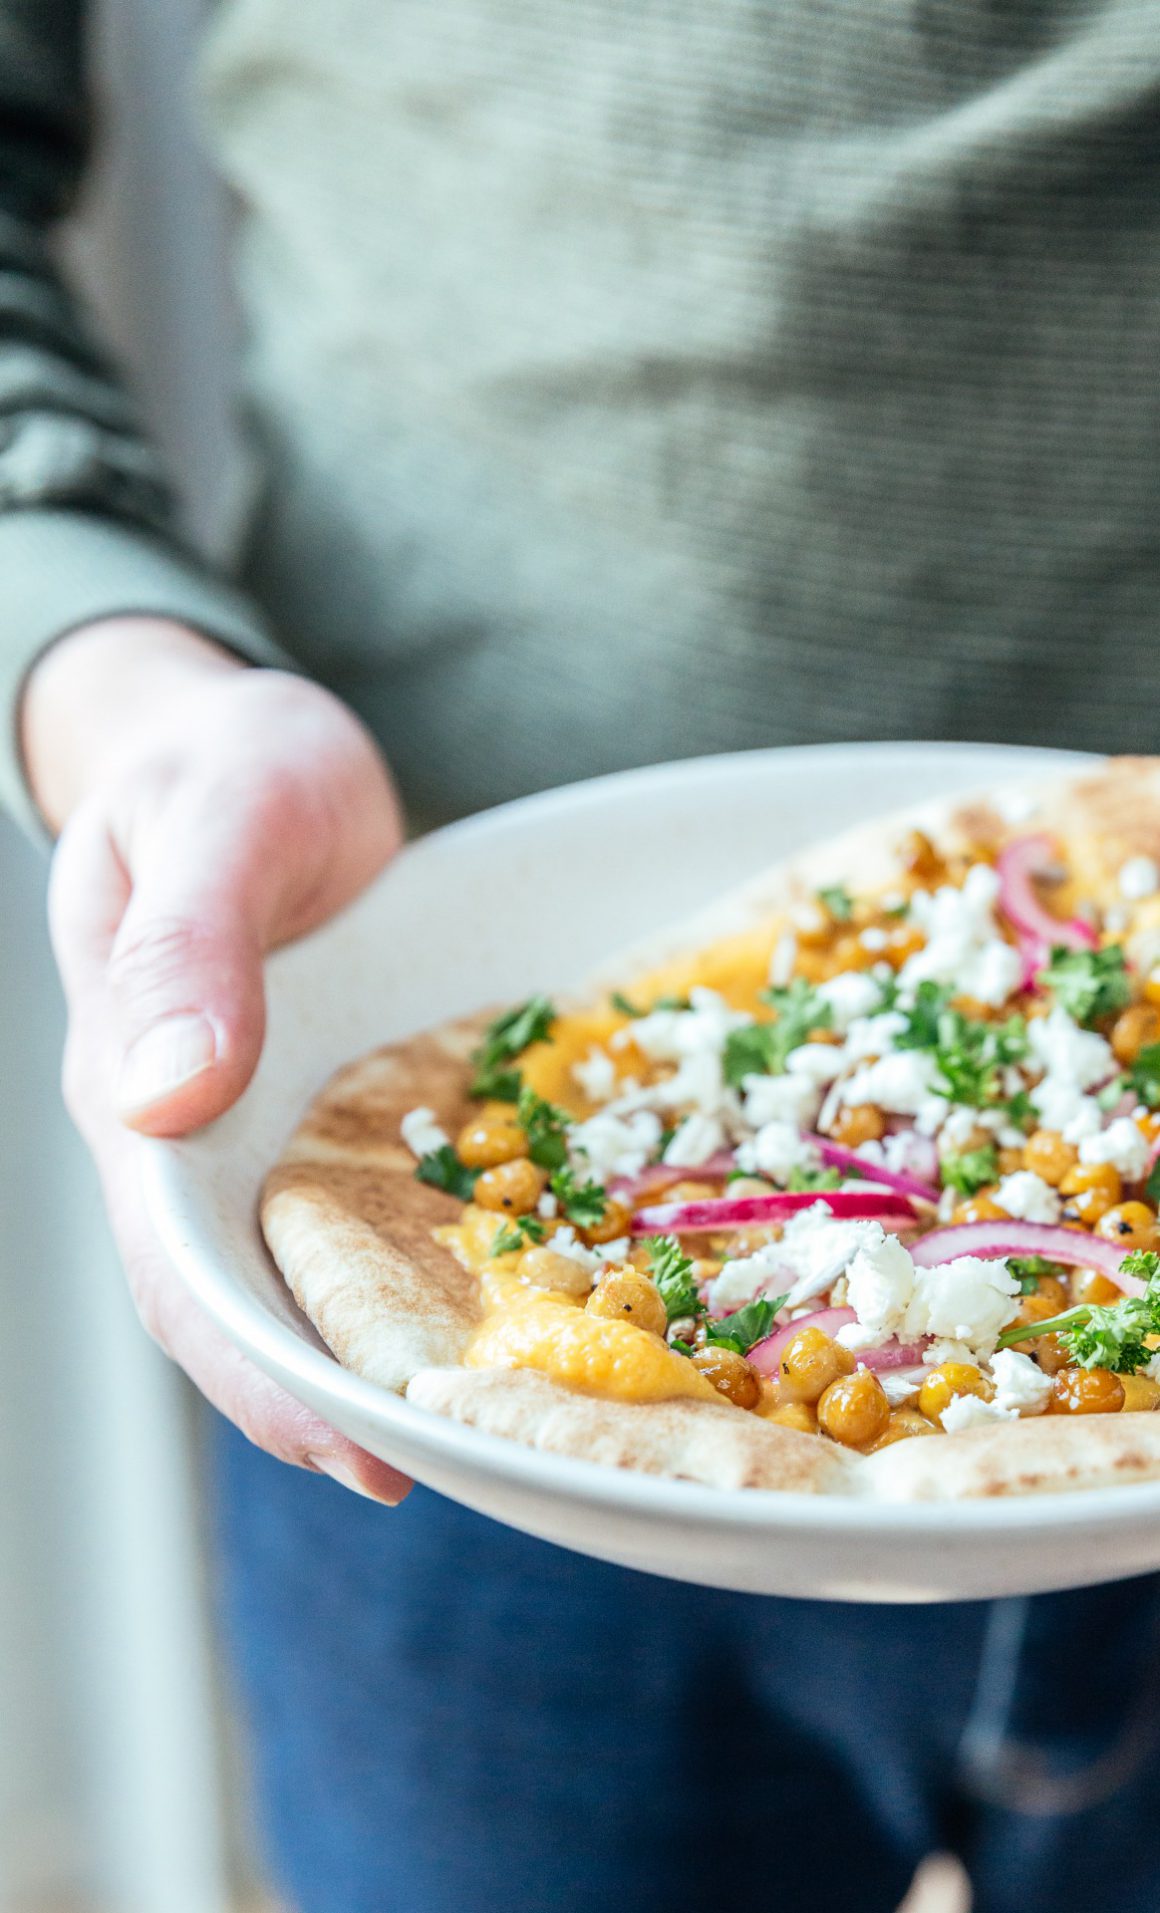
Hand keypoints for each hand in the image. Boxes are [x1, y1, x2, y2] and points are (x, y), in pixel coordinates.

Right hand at [23, 617, 411, 1501]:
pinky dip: (425, 1260)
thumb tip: (164, 1094)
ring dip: (382, 1348)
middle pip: (245, 1298)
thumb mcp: (213, 820)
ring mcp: (263, 1125)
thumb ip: (184, 945)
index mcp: (134, 1079)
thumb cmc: (224, 767)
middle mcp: (196, 1132)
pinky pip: (372, 1202)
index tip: (352, 1445)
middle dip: (331, 1396)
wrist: (253, 746)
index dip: (257, 1366)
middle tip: (448, 1467)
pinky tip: (505, 1297)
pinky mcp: (331, 1108)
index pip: (180, 1261)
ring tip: (489, 1424)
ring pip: (309, 1266)